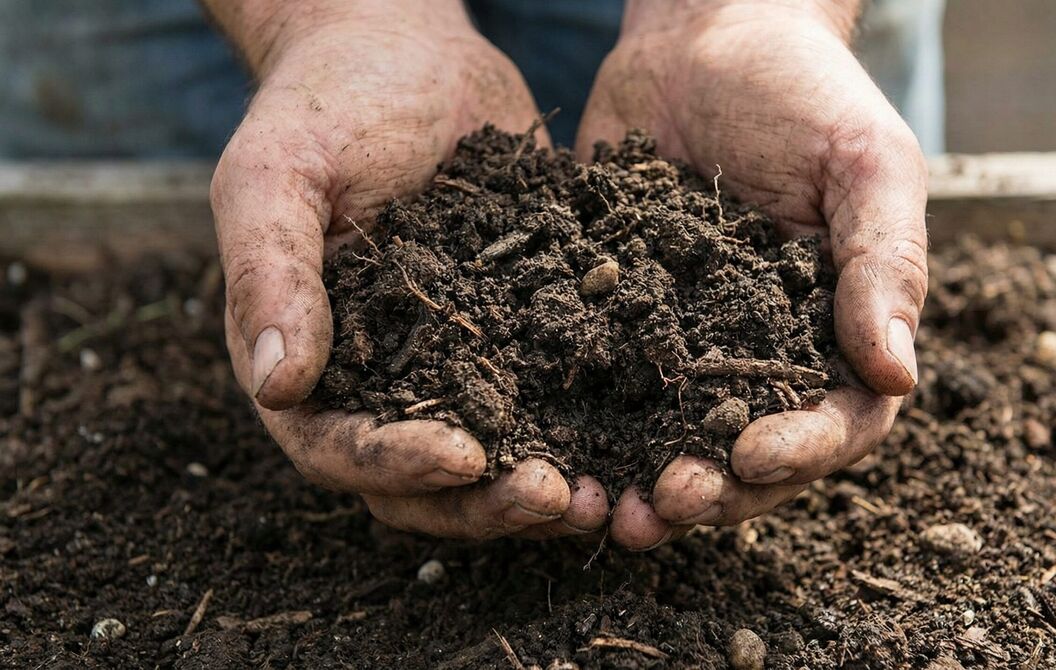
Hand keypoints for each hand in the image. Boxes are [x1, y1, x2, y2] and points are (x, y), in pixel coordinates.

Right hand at [209, 1, 607, 538]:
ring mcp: (458, 364)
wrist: (409, 53)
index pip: (339, 446)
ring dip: (546, 488)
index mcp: (312, 360)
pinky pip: (553, 399)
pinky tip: (645, 434)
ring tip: (609, 495)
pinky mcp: (522, 335)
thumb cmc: (326, 105)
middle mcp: (384, 380)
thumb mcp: (277, 175)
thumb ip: (269, 274)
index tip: (464, 458)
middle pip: (425, 481)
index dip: (395, 464)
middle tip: (557, 499)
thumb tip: (276, 388)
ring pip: (497, 459)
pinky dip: (591, 429)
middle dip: (486, 501)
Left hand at [577, 0, 926, 548]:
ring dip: (639, 482)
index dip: (800, 452)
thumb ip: (885, 263)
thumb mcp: (865, 162)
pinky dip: (576, 427)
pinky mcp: (616, 318)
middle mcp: (762, 353)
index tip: (751, 456)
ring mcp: (685, 343)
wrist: (703, 35)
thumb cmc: (804, 90)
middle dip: (711, 490)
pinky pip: (598, 385)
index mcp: (836, 331)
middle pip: (747, 454)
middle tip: (663, 505)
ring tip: (602, 510)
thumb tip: (900, 374)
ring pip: (669, 439)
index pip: (836, 420)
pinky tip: (543, 451)